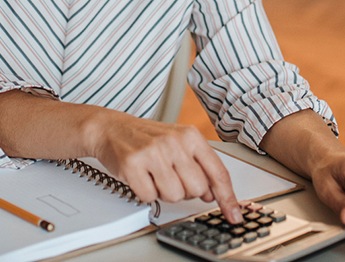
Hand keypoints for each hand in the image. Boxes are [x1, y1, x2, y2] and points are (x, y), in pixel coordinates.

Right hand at [86, 112, 243, 223]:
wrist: (111, 128)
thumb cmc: (147, 138)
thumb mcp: (179, 143)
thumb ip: (200, 166)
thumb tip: (213, 194)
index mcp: (190, 136)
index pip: (218, 172)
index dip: (227, 198)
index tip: (233, 214)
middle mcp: (174, 142)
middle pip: (197, 189)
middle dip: (186, 190)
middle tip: (171, 176)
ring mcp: (153, 152)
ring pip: (174, 196)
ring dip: (164, 192)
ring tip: (154, 175)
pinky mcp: (133, 164)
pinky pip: (149, 197)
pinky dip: (145, 192)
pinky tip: (141, 176)